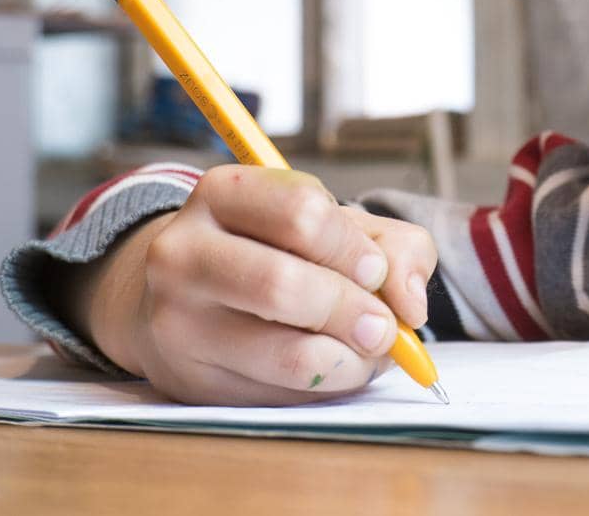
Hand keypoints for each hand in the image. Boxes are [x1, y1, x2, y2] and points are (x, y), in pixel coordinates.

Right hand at [65, 166, 437, 404]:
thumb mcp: (336, 227)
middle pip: (285, 285)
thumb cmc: (277, 252)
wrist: (184, 296)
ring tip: (367, 353)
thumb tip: (411, 305)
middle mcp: (183, 252)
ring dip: (349, 360)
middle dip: (355, 311)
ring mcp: (176, 320)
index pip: (302, 212)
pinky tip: (332, 369)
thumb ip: (395, 247)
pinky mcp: (187, 379)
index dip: (353, 248)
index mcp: (224, 193)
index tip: (375, 271)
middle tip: (383, 327)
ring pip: (286, 353)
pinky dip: (325, 388)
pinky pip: (277, 396)